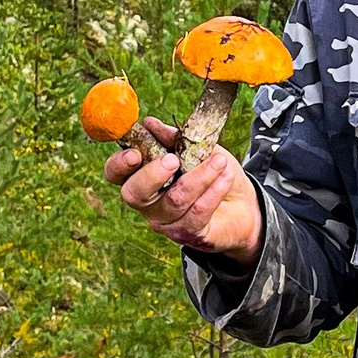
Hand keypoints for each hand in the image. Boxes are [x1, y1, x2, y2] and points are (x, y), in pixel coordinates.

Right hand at [106, 118, 263, 264]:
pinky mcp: (188, 233)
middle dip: (151, 175)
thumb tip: (150, 124)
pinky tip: (225, 177)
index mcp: (141, 176)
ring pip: (175, 200)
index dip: (119, 164)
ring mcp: (166, 221)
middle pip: (134, 194)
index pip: (115, 173)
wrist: (242, 204)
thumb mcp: (194, 148)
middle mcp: (147, 203)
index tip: (135, 153)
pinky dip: (214, 191)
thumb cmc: (211, 172)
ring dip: (199, 177)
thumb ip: (173, 138)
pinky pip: (198, 212)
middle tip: (172, 160)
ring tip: (219, 161)